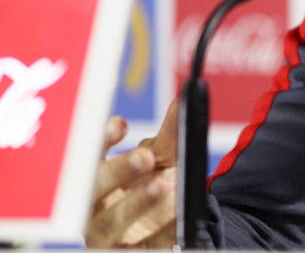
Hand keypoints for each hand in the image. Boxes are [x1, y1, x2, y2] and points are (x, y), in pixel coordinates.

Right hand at [85, 101, 176, 247]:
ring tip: (163, 186)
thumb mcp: (165, 160)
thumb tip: (180, 103)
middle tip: (145, 155)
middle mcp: (92, 208)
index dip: (99, 142)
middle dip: (117, 170)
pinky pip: (139, 249)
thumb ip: (170, 135)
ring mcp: (104, 236)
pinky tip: (176, 224)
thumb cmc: (155, 186)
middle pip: (93, 190)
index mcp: (96, 177)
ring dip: (134, 204)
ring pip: (108, 224)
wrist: (169, 227)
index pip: (87, 158)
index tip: (119, 124)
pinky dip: (158, 236)